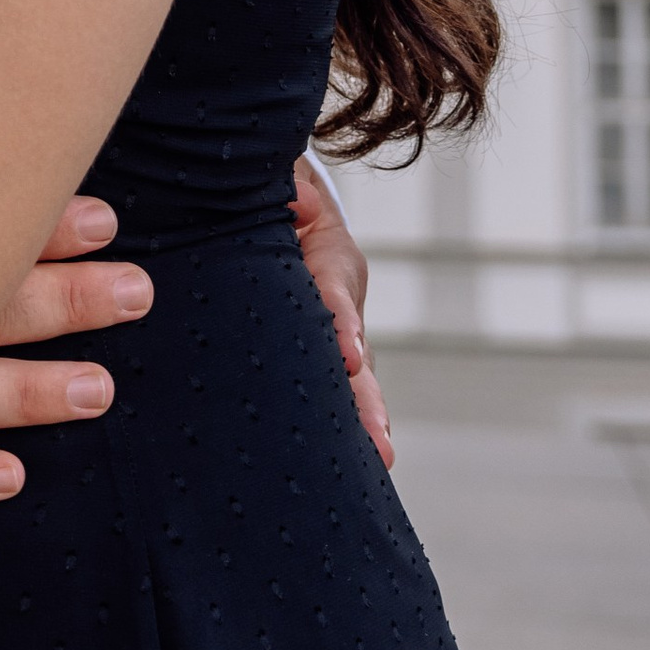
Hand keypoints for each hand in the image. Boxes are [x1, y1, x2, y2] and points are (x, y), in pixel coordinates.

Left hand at [292, 156, 392, 467]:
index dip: (342, 324)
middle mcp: (338, 305)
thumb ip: (290, 191)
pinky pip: (329, 391)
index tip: (349, 357)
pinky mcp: (313, 359)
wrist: (276, 212)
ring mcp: (332, 337)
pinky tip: (344, 466)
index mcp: (329, 259)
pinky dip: (338, 424)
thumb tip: (300, 205)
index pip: (334, 291)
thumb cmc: (271, 201)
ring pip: (351, 382)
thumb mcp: (279, 183)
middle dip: (365, 397)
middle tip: (378, 439)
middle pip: (354, 354)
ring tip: (378, 458)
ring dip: (362, 418)